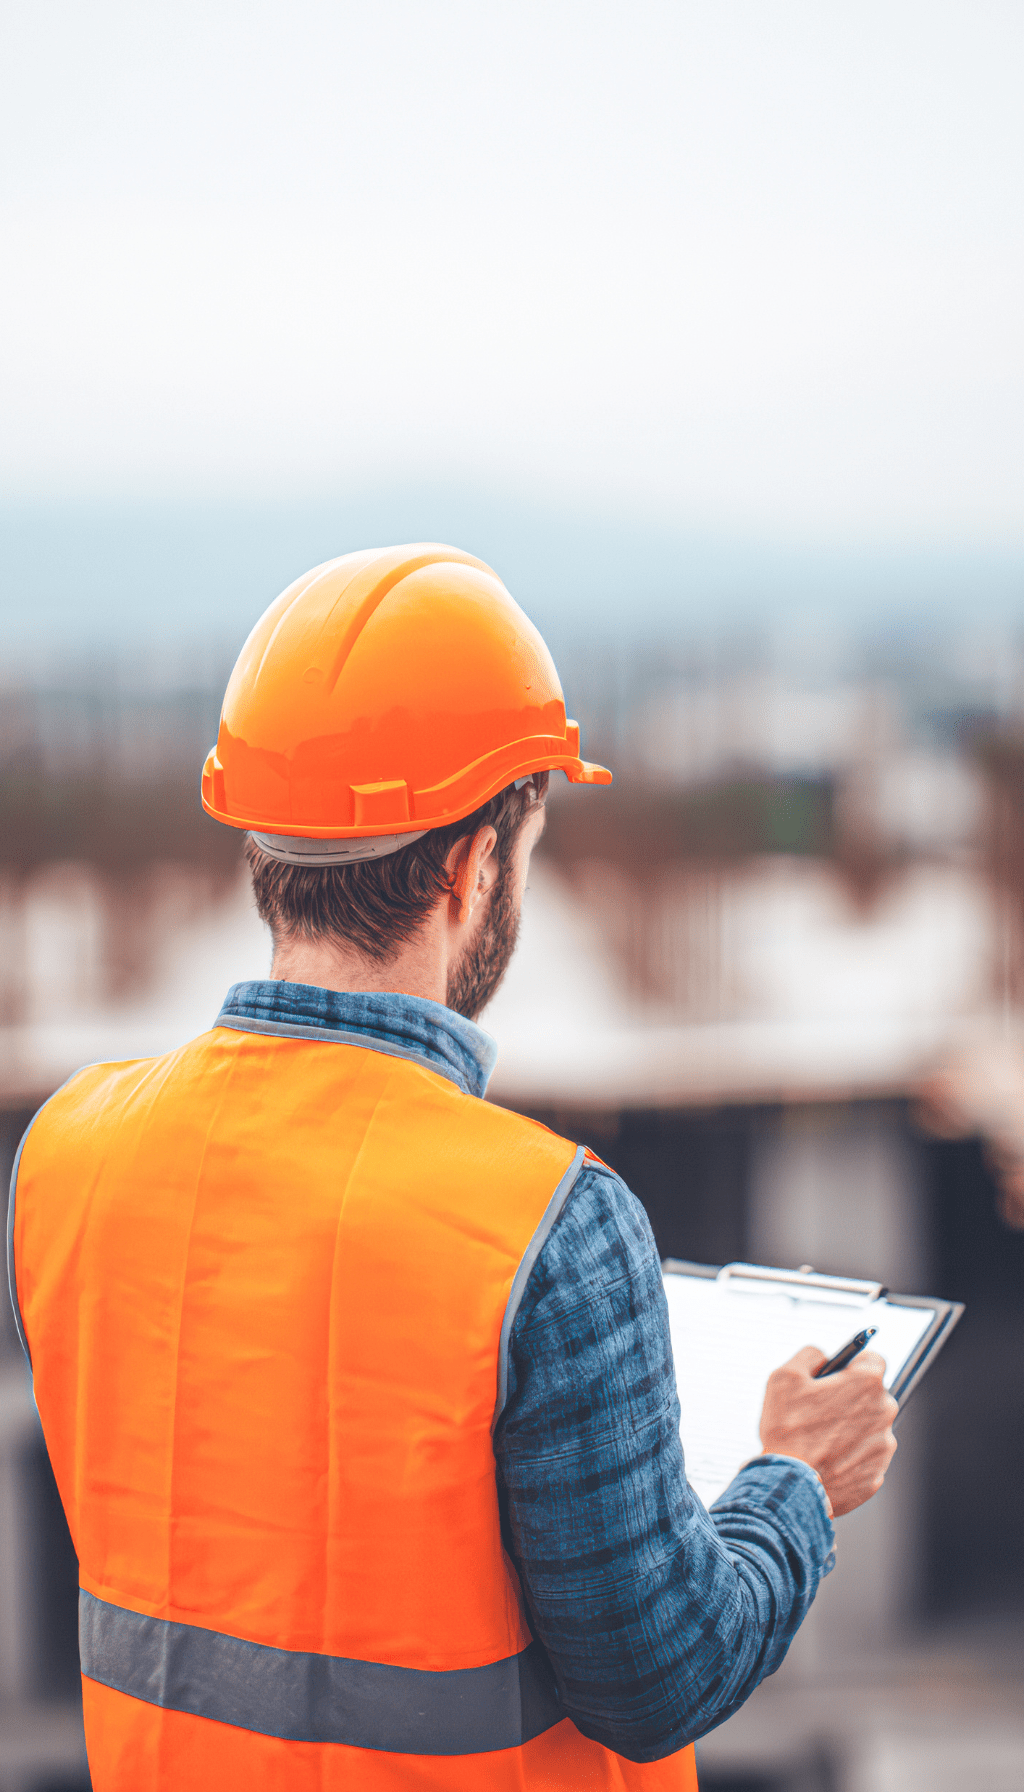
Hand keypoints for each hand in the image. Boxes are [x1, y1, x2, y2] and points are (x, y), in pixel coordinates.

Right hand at [758, 1345, 898, 1517]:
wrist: (791, 1486)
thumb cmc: (788, 1432)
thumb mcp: (785, 1376)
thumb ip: (809, 1355)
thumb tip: (822, 1356)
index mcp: (866, 1383)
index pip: (873, 1359)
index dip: (852, 1363)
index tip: (839, 1372)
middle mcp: (884, 1412)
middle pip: (871, 1395)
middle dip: (849, 1398)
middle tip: (820, 1408)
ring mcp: (883, 1446)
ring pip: (869, 1427)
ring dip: (850, 1428)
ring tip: (819, 1439)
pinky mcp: (877, 1474)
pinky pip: (865, 1457)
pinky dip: (849, 1456)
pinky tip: (826, 1459)